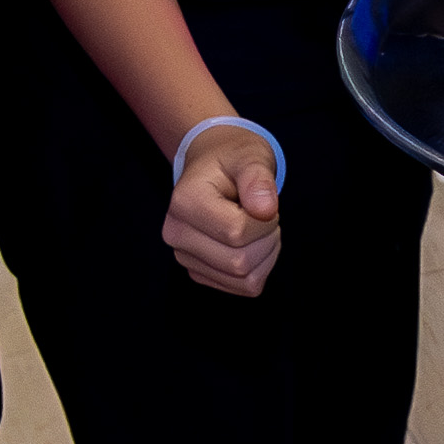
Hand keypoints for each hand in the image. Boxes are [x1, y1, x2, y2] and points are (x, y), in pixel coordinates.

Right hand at [162, 119, 284, 296]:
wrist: (214, 169)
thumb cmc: (232, 160)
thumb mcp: (249, 156)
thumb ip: (258, 177)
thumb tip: (265, 209)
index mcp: (183, 202)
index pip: (236, 232)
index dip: (265, 220)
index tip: (264, 200)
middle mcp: (176, 234)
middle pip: (239, 261)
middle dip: (268, 239)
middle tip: (264, 214)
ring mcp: (185, 257)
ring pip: (244, 279)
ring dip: (266, 254)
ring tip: (259, 226)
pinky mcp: (199, 272)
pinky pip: (243, 287)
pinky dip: (260, 268)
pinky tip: (253, 243)